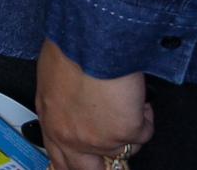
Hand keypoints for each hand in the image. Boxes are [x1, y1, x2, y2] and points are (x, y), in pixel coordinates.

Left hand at [34, 41, 152, 169]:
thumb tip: (75, 105)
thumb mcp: (53, 76)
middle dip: (104, 164)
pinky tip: (136, 97)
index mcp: (50, 119)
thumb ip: (63, 101)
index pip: (59, 158)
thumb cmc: (72, 46)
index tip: (86, 164)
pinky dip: (145, 115)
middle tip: (114, 146)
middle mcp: (71, 135)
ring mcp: (98, 139)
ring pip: (123, 150)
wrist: (91, 39)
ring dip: (129, 128)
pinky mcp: (124, 133)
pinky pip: (144, 133)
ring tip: (125, 101)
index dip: (73, 164)